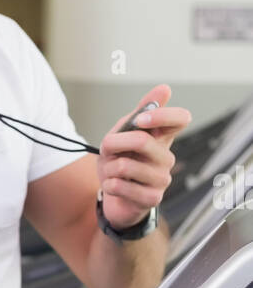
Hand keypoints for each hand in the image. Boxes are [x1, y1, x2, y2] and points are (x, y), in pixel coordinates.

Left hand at [99, 84, 189, 228]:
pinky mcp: (152, 198)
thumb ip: (139, 113)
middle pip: (142, 141)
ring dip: (108, 168)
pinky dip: (108, 184)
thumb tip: (165, 89)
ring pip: (125, 166)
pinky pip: (120, 186)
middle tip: (106, 148)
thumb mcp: (122, 134)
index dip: (161, 115)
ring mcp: (162, 179)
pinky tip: (114, 187)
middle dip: (114, 143)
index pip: (181, 118)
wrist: (113, 198)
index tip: (140, 119)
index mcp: (162, 138)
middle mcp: (166, 157)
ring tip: (112, 172)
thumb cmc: (119, 163)